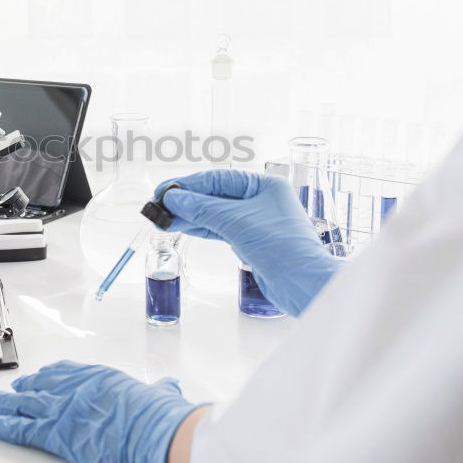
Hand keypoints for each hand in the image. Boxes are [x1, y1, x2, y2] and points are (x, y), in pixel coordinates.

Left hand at [0, 360, 202, 462]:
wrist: (153, 432)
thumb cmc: (159, 416)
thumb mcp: (160, 396)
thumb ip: (159, 391)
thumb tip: (169, 389)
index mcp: (98, 377)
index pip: (66, 372)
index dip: (49, 375)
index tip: (41, 376)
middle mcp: (75, 388)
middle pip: (41, 385)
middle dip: (24, 388)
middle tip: (11, 390)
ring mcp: (62, 409)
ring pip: (24, 404)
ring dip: (5, 404)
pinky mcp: (54, 434)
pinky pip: (21, 429)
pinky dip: (3, 426)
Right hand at [157, 170, 342, 316]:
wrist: (303, 284)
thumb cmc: (283, 248)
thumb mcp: (236, 222)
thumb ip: (203, 208)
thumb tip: (175, 198)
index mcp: (264, 185)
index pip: (218, 179)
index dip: (188, 185)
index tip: (165, 191)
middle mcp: (261, 200)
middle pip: (215, 196)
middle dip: (187, 201)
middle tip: (159, 207)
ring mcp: (256, 221)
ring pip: (216, 214)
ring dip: (190, 216)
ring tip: (164, 220)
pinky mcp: (252, 241)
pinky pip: (221, 229)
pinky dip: (202, 228)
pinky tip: (183, 226)